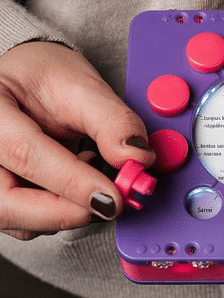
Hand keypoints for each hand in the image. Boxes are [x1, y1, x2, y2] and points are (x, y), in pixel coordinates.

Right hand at [0, 42, 154, 239]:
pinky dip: (60, 210)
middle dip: (66, 211)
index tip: (113, 196)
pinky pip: (26, 221)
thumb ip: (111, 120)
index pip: (25, 153)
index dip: (72, 181)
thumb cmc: (42, 77)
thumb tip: (137, 157)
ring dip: (65, 210)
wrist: (26, 82)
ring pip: (18, 219)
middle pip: (8, 203)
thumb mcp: (81, 85)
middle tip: (110, 200)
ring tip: (88, 167)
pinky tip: (74, 180)